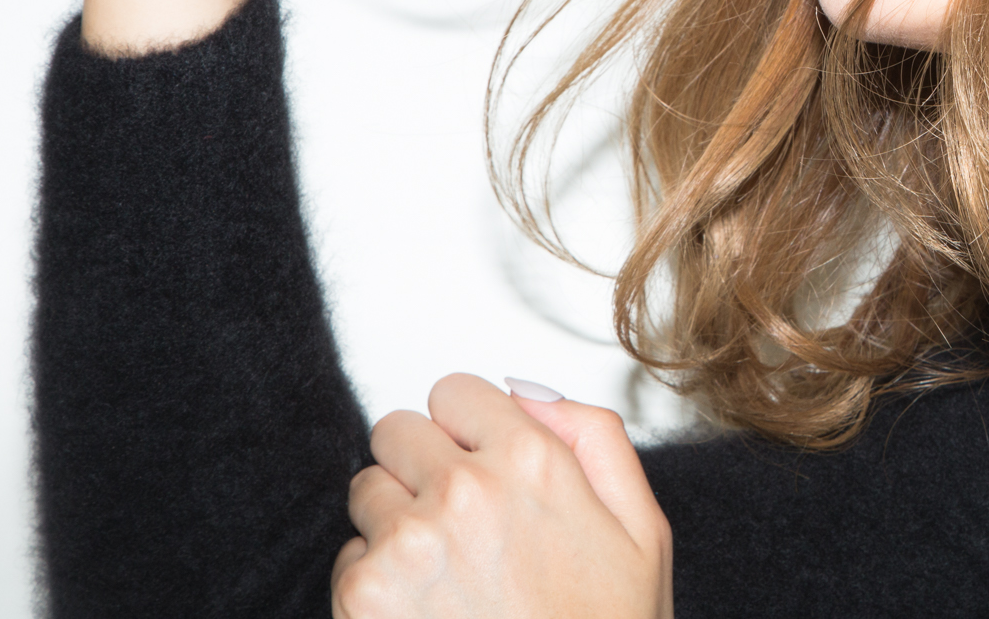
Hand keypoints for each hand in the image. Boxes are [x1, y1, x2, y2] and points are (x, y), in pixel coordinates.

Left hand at [332, 374, 672, 618]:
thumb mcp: (642, 528)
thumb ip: (594, 436)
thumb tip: (527, 394)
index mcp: (531, 461)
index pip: (454, 391)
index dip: (469, 428)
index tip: (478, 460)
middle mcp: (462, 491)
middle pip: (397, 430)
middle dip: (423, 466)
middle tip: (459, 520)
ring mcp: (406, 544)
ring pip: (366, 490)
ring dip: (394, 521)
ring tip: (446, 574)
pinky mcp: (364, 599)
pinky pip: (346, 559)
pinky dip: (375, 583)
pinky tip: (428, 614)